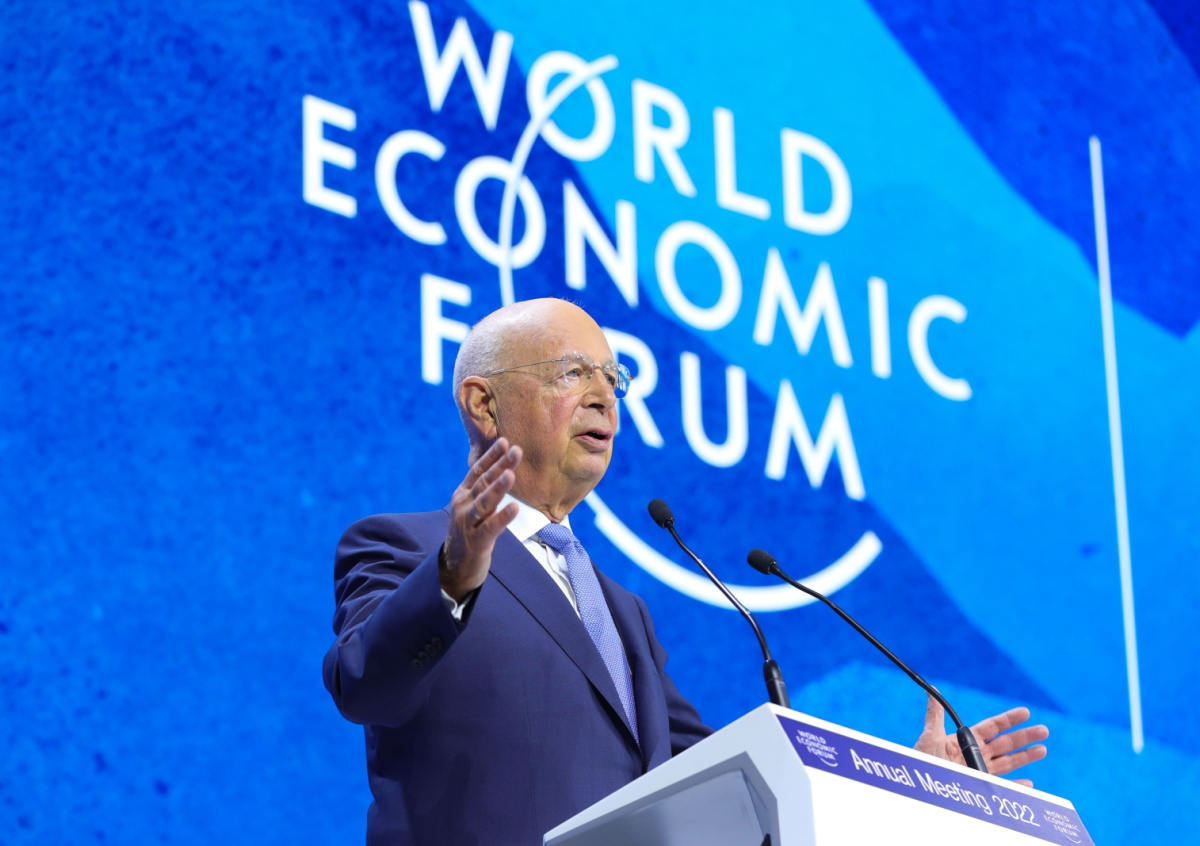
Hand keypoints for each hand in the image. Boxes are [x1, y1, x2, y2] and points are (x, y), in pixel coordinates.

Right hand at [441, 438, 522, 601]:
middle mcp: (463, 505)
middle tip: (516, 450)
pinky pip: (491, 527)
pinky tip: (514, 508)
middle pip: (484, 482)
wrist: (454, 568)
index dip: (492, 456)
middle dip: (501, 465)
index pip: (478, 471)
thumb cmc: (469, 533)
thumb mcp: (472, 507)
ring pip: (485, 502)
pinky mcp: (476, 541)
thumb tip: (501, 467)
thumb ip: (482, 490)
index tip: (505, 441)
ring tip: (511, 474)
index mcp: (463, 495)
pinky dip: (502, 518)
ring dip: (498, 488)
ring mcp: (468, 523)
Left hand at [914, 695, 1048, 785]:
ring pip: (1008, 762)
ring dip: (1026, 757)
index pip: (993, 727)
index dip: (1009, 719)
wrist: (918, 783)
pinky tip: (1029, 784)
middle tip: (1044, 730)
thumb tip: (933, 689)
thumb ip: (935, 714)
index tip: (1026, 712)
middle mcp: (975, 755)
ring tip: (1043, 750)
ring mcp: (979, 771)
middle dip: (1025, 737)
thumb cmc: (921, 758)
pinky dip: (1016, 787)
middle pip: (1006, 744)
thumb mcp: (930, 735)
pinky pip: (1002, 788)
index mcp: (966, 740)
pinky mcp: (979, 787)